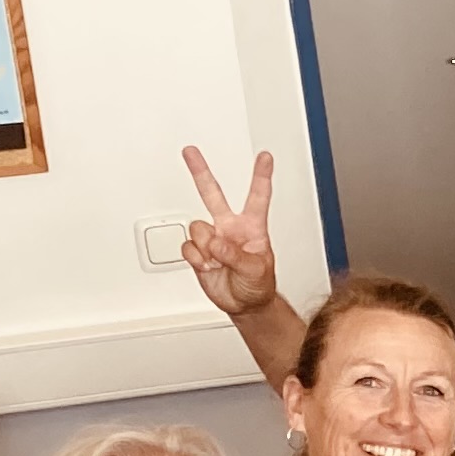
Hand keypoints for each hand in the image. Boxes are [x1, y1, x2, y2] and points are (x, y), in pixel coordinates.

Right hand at [180, 145, 280, 318]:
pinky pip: (189, 247)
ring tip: (218, 262)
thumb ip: (236, 256)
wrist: (244, 304)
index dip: (261, 176)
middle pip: (212, 194)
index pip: (258, 198)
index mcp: (251, 228)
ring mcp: (212, 238)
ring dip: (206, 247)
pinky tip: (209, 267)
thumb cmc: (258, 285)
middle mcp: (229, 227)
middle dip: (200, 172)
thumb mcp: (256, 270)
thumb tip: (217, 243)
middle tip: (190, 151)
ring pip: (198, 227)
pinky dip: (197, 259)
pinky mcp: (198, 252)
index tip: (265, 157)